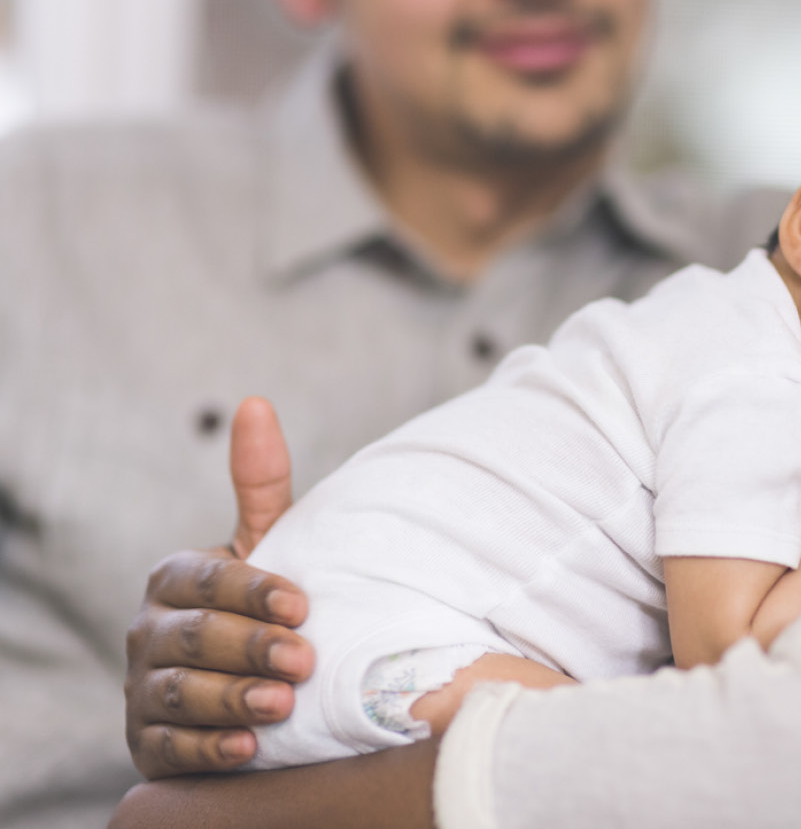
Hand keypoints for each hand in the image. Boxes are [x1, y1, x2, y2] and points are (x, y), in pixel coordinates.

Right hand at [124, 398, 314, 777]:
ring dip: (232, 700)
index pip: (207, 581)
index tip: (303, 604)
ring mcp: (145, 690)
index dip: (253, 592)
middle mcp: (150, 633)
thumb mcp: (266, 545)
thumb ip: (261, 484)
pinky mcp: (151, 744)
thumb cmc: (262, 604)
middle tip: (303, 658)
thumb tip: (254, 402)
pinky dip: (211, 749)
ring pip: (180, 694)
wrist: (248, 682)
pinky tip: (250, 748)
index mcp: (175, 579)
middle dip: (248, 647)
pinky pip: (174, 748)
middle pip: (193, 638)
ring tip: (282, 704)